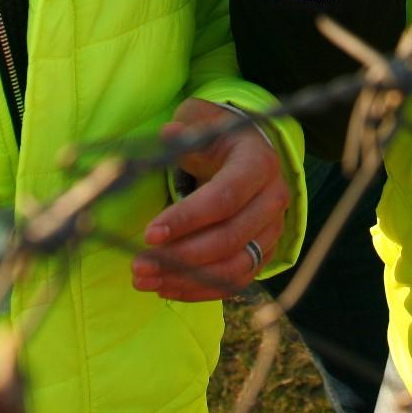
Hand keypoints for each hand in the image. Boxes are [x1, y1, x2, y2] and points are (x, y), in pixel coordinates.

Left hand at [132, 99, 290, 301]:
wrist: (248, 153)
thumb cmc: (218, 138)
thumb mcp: (203, 122)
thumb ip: (187, 130)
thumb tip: (169, 134)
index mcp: (258, 164)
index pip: (224, 198)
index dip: (187, 219)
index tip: (149, 234)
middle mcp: (273, 200)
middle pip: (229, 238)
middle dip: (180, 256)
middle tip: (138, 264)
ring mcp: (272, 231)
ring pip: (233, 267)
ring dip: (186, 279)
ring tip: (145, 279)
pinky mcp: (263, 253)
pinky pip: (234, 282)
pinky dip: (200, 290)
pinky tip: (165, 288)